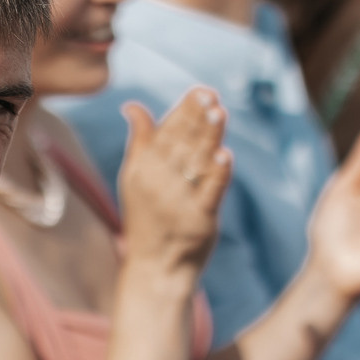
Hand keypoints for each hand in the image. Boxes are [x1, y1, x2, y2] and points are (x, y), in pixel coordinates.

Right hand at [114, 90, 228, 280]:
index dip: (185, 111)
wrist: (155, 268)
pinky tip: (226, 155)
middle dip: (196, 118)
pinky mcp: (200, 220)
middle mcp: (158, 182)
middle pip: (182, 144)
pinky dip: (218, 174)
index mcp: (143, 169)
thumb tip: (132, 106)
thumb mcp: (135, 179)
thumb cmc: (147, 219)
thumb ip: (140, 141)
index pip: (166, 133)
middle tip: (210, 95)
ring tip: (219, 113)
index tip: (201, 91)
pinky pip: (210, 193)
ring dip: (208, 137)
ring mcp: (179, 201)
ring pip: (197, 163)